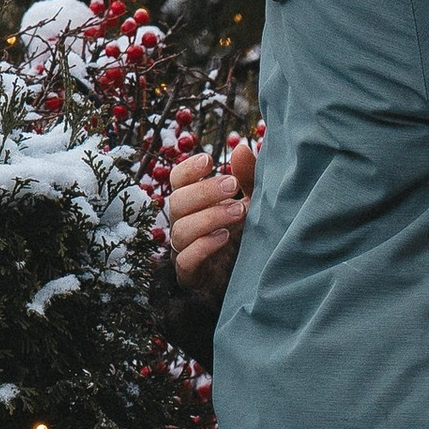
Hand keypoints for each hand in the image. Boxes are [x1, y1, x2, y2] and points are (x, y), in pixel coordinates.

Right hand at [167, 139, 253, 292]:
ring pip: (181, 230)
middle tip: (232, 185)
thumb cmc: (246, 236)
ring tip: (239, 212)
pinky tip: (224, 237)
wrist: (251, 278)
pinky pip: (185, 260)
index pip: (177, 182)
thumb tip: (242, 149)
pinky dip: (202, 246)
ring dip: (208, 217)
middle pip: (176, 203)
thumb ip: (246, 179)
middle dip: (204, 192)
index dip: (187, 169)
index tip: (209, 160)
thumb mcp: (251, 203)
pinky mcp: (191, 275)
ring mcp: (184, 250)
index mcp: (192, 204)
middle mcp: (183, 224)